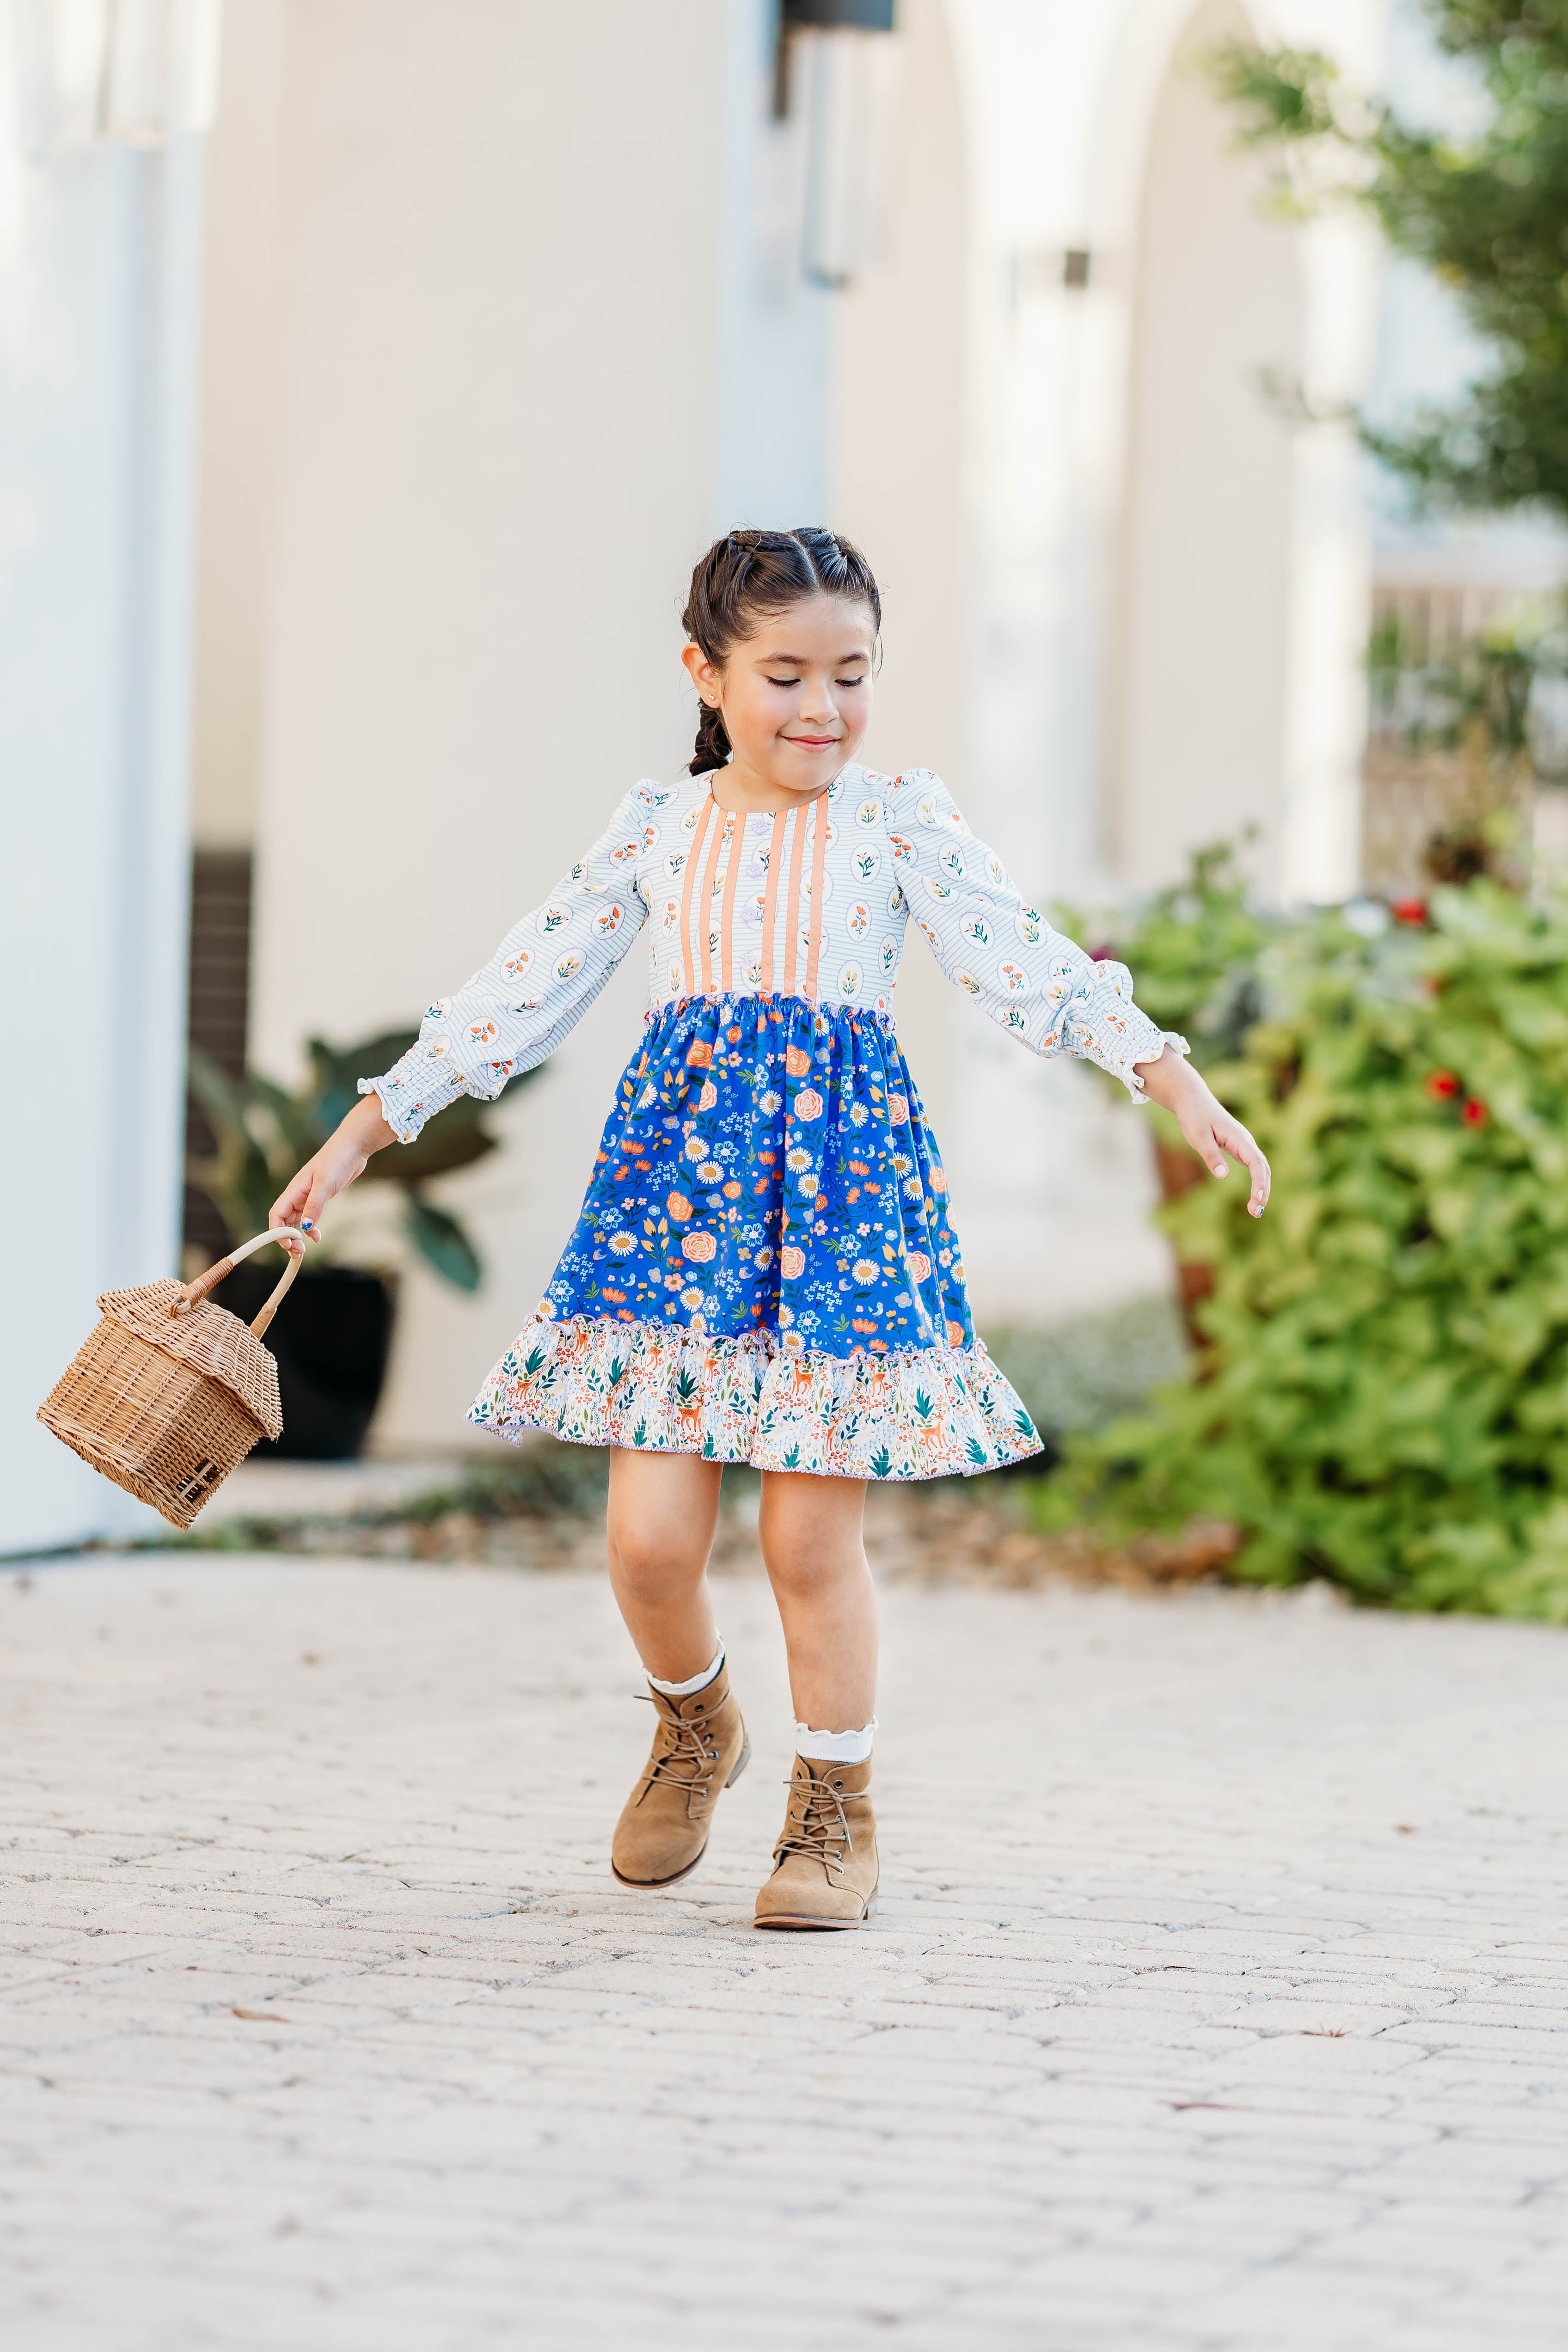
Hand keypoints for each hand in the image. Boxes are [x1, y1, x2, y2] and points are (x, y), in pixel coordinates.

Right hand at [269, 1095, 397, 1257]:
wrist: (353, 1147)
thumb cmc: (337, 1161)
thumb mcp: (325, 1184)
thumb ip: (315, 1206)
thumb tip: (306, 1229)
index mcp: (294, 1190)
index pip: (276, 1214)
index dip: (277, 1232)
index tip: (288, 1245)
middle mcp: (298, 1194)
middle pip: (283, 1221)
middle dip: (287, 1238)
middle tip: (298, 1253)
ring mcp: (308, 1196)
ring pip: (296, 1221)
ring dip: (297, 1236)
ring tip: (304, 1249)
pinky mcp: (320, 1198)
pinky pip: (309, 1217)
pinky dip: (310, 1229)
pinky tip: (317, 1236)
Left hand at [1133, 1047, 1270, 1218]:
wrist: (1193, 1100)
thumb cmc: (1195, 1117)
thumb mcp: (1199, 1137)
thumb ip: (1211, 1156)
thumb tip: (1223, 1176)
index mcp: (1239, 1138)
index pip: (1256, 1162)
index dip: (1259, 1182)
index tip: (1256, 1199)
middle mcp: (1246, 1141)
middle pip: (1263, 1168)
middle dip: (1263, 1191)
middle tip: (1256, 1213)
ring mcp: (1244, 1144)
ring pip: (1260, 1168)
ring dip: (1261, 1188)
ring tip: (1255, 1210)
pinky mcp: (1238, 1147)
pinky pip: (1253, 1166)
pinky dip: (1256, 1181)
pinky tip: (1253, 1196)